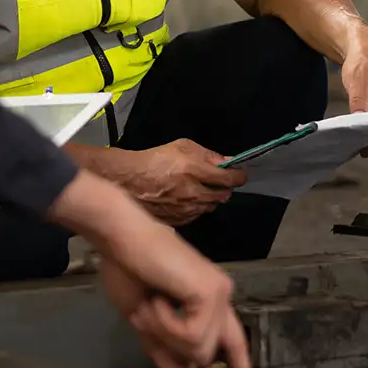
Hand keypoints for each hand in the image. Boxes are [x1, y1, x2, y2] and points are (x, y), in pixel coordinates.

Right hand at [50, 172, 255, 367]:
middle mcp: (221, 297)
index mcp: (206, 302)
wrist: (121, 239)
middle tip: (146, 314)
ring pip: (199, 349)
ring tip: (149, 304)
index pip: (231, 341)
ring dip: (164, 333)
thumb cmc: (128, 270)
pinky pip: (191, 336)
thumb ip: (163, 348)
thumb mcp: (144, 321)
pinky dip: (166, 324)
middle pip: (207, 351)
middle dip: (171, 345)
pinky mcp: (212, 293)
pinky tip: (157, 299)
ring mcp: (220, 293)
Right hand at [117, 139, 244, 226]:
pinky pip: (196, 216)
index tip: (240, 174)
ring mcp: (186, 210)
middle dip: (224, 188)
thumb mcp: (182, 146)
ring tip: (199, 189)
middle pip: (223, 196)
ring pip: (210, 207)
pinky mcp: (178, 222)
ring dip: (210, 199)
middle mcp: (193, 193)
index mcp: (195, 170)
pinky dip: (196, 208)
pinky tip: (187, 200)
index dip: (239, 176)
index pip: (229, 179)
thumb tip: (227, 162)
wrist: (127, 181)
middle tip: (219, 181)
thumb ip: (207, 154)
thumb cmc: (153, 160)